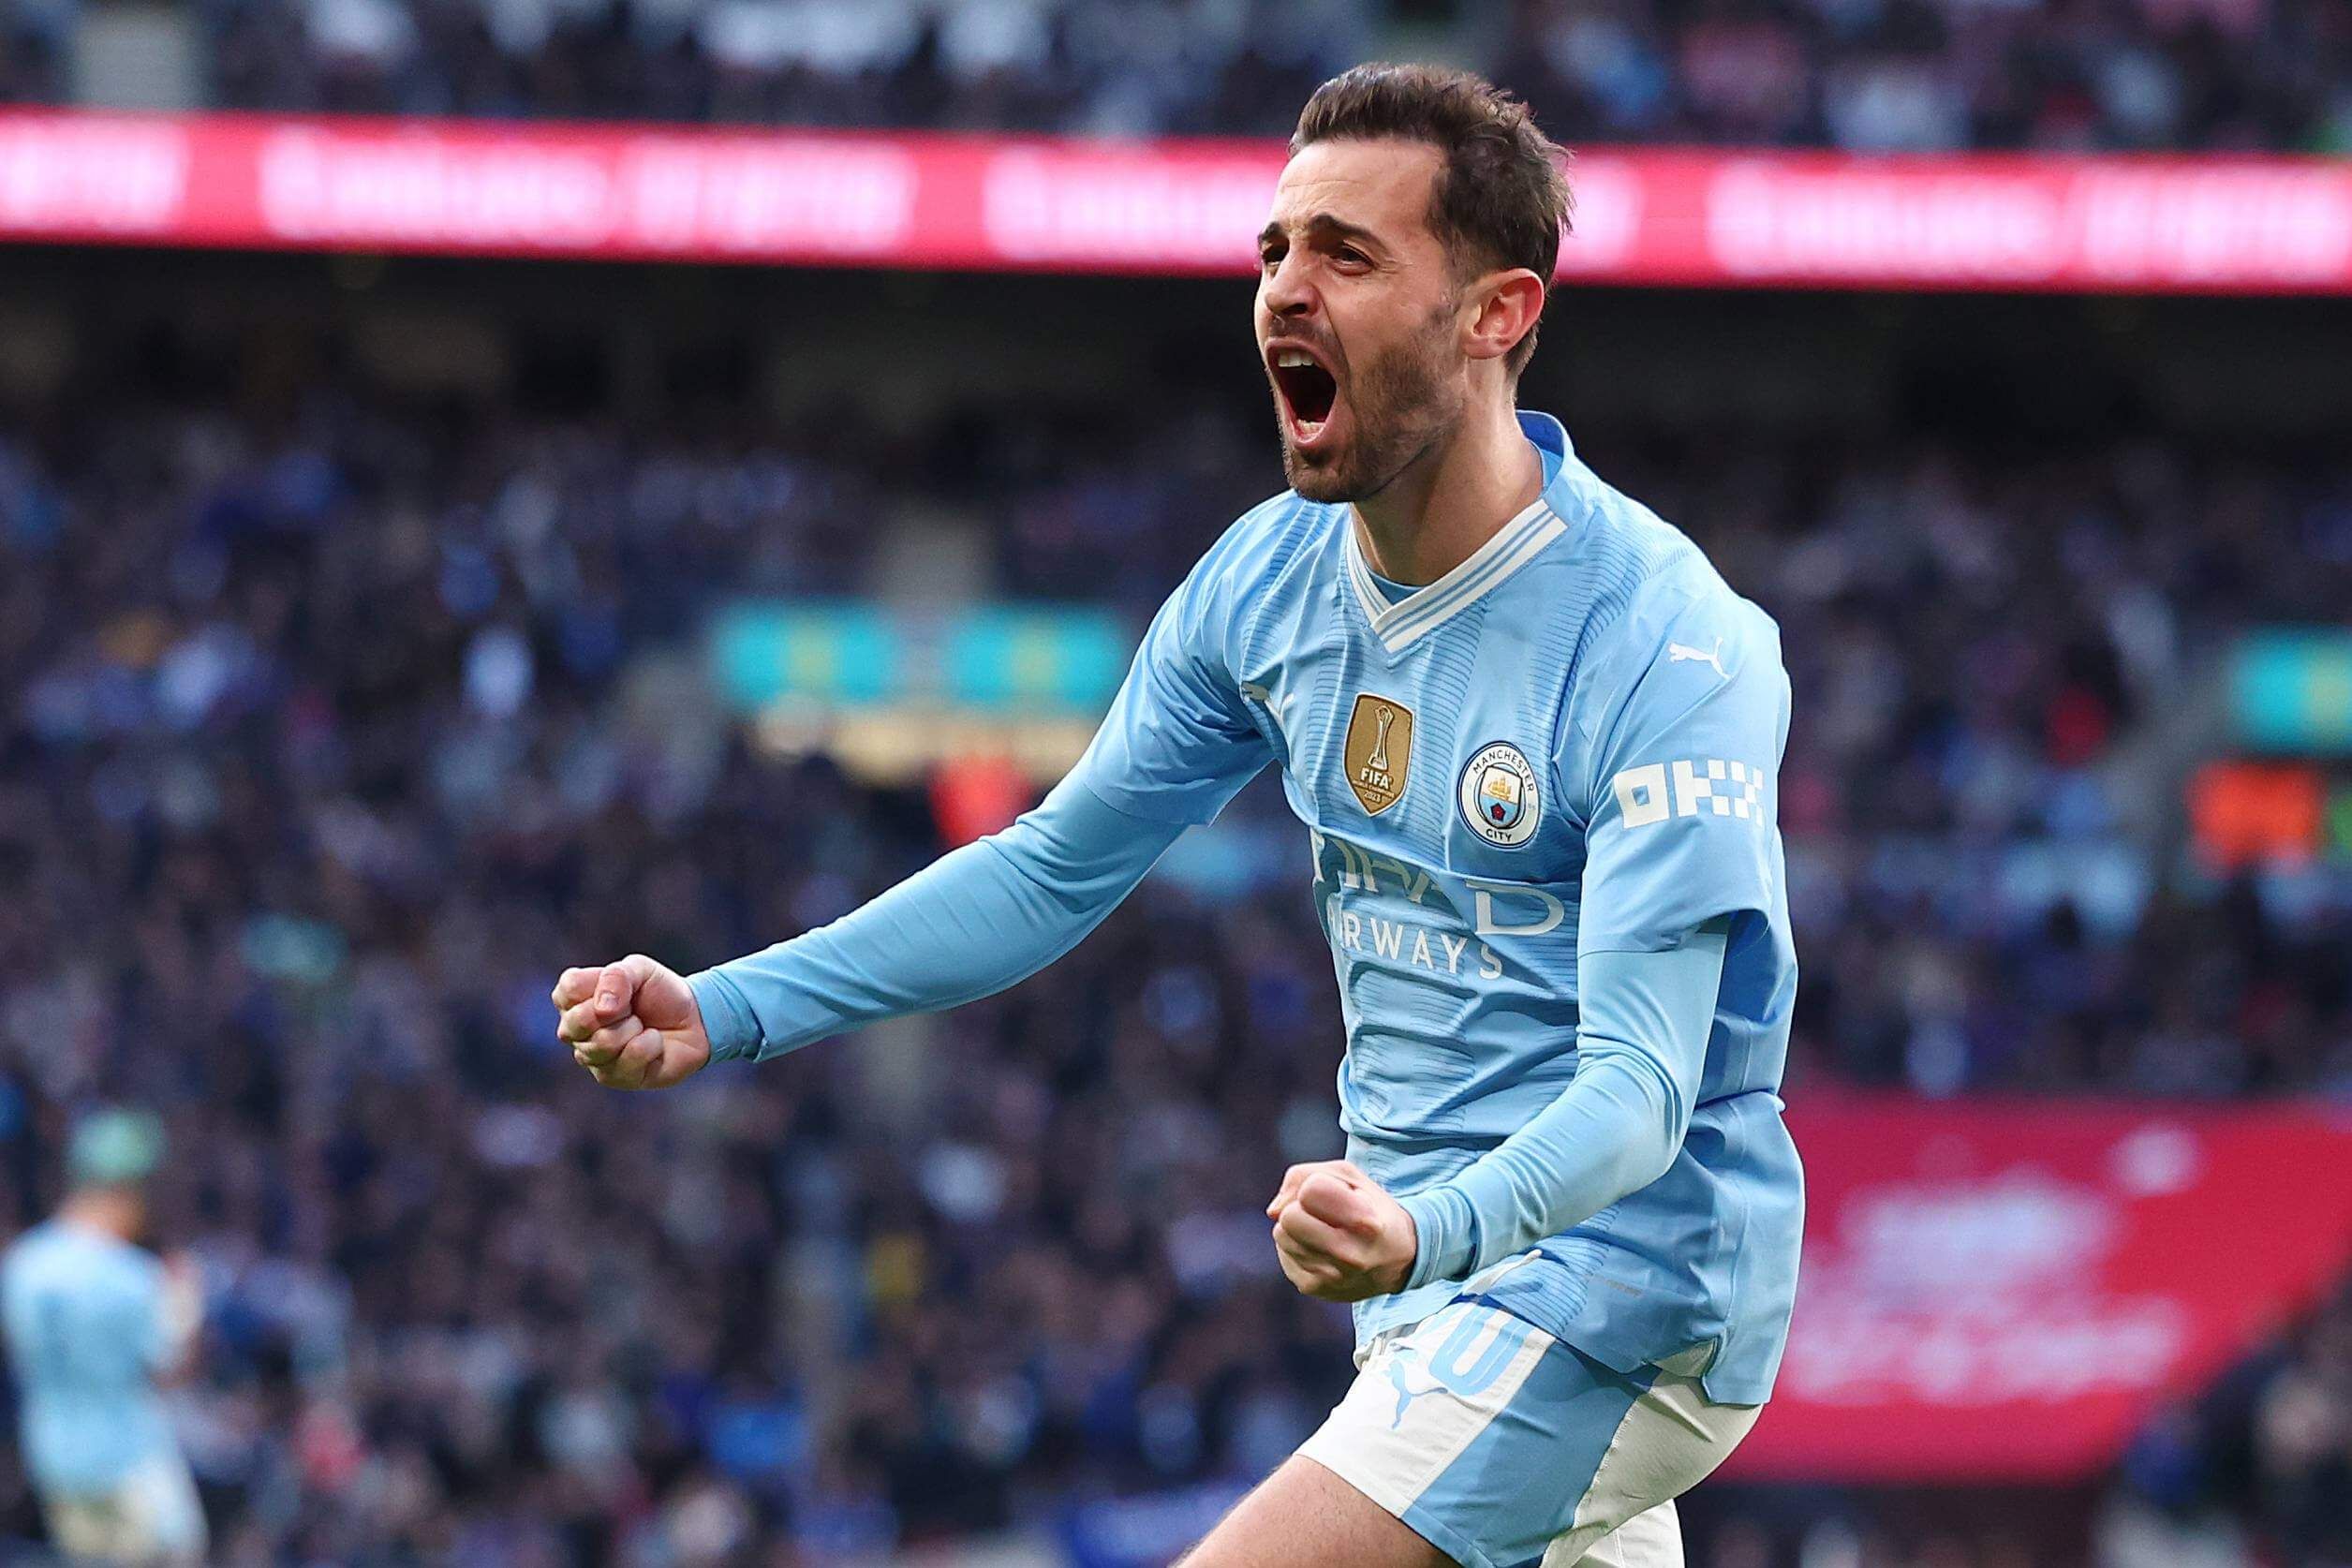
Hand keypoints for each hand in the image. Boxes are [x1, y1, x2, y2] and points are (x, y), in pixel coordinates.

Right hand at [552, 955, 711, 1090]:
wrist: (693, 1021)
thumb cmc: (660, 993)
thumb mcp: (641, 970)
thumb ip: (617, 976)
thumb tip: (602, 1008)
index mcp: (575, 999)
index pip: (568, 989)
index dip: (598, 985)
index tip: (622, 985)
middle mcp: (576, 1030)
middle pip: (577, 1022)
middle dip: (616, 1010)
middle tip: (633, 1008)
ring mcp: (591, 1057)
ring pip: (601, 1043)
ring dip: (633, 1028)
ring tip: (642, 1026)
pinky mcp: (611, 1078)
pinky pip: (627, 1059)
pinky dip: (649, 1045)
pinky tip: (653, 1043)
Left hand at [1265, 1159, 1417, 1302]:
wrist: (1400, 1259)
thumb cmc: (1370, 1207)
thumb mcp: (1349, 1177)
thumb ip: (1304, 1176)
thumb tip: (1272, 1212)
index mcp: (1365, 1222)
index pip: (1310, 1191)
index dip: (1316, 1186)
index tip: (1336, 1195)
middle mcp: (1349, 1255)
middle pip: (1288, 1217)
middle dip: (1300, 1208)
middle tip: (1324, 1214)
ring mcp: (1331, 1277)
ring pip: (1281, 1235)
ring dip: (1297, 1229)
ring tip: (1326, 1231)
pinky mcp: (1315, 1289)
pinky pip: (1284, 1255)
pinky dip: (1298, 1248)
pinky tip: (1322, 1249)